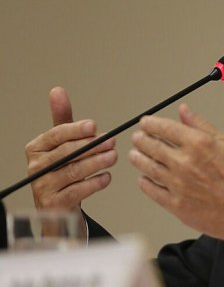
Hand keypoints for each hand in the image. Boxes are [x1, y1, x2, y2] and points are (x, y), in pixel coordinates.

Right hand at [25, 87, 117, 220]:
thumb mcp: (62, 143)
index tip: (94, 126)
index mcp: (36, 148)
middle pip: (66, 153)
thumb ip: (63, 119)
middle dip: (92, 146)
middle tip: (112, 141)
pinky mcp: (54, 204)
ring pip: (73, 171)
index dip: (75, 129)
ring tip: (113, 156)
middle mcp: (36, 167)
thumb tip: (57, 91)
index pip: (56, 135)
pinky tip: (106, 177)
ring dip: (96, 162)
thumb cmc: (62, 170)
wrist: (59, 206)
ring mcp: (43, 187)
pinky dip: (94, 183)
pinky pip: (77, 191)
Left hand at [129, 103, 223, 245]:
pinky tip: (143, 178)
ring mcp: (177, 184)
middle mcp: (184, 162)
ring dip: (138, 158)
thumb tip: (184, 111)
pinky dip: (144, 183)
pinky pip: (152, 190)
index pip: (165, 128)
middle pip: (152, 146)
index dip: (151, 123)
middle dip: (141, 139)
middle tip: (137, 137)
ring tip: (135, 154)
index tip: (146, 122)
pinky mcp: (175, 204)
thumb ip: (201, 125)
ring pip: (148, 167)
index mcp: (198, 144)